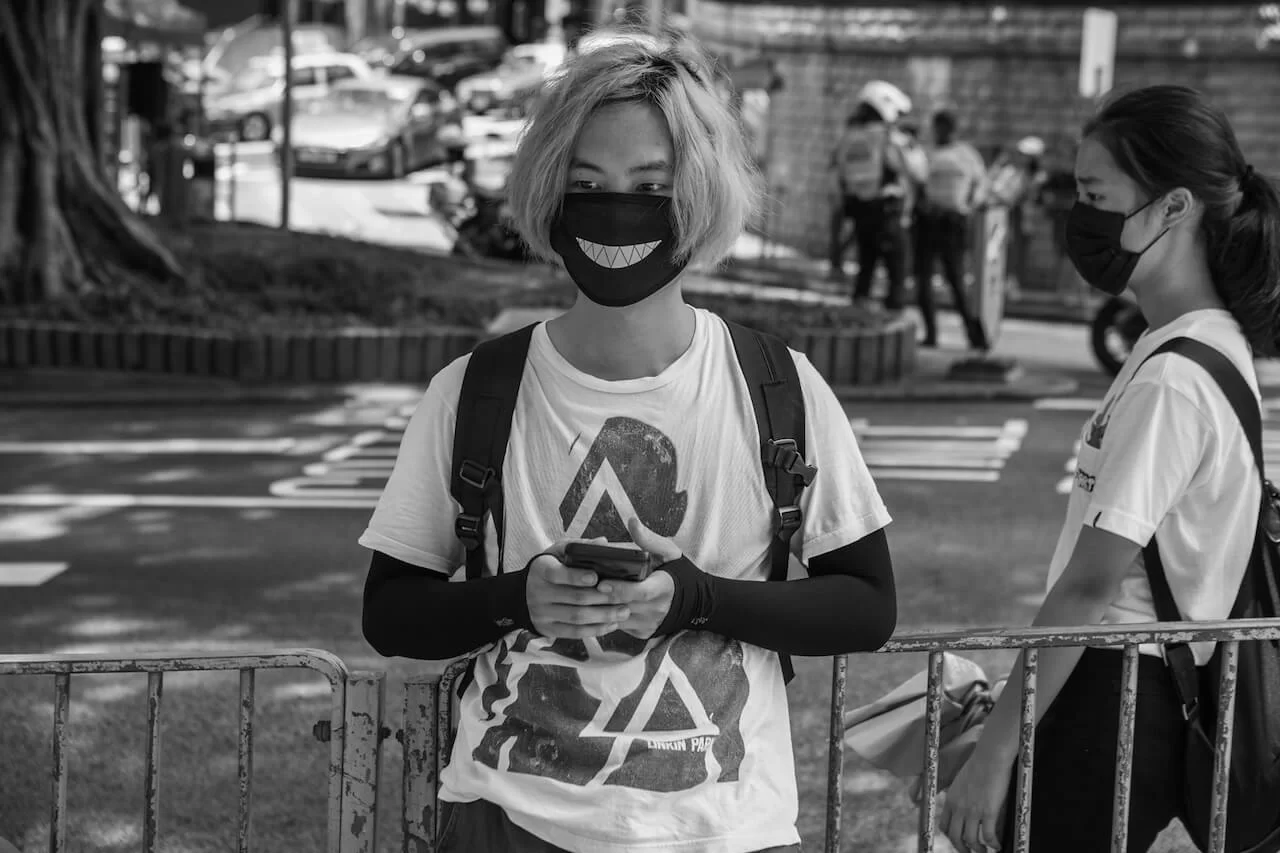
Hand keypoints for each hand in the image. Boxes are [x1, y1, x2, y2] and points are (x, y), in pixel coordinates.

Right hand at [524, 538, 631, 639]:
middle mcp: (539, 593)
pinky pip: (574, 632)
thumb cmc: (549, 568)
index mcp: (541, 570)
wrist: (523, 594)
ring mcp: (543, 614)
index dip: (576, 576)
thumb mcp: (557, 552)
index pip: (556, 574)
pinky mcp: (549, 629)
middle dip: (602, 598)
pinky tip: (611, 624)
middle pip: (574, 598)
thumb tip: (603, 543)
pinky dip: (595, 630)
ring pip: (577, 617)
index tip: (596, 577)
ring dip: (603, 616)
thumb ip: (578, 546)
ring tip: (623, 612)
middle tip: (624, 597)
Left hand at [592, 518, 680, 639]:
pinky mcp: (641, 633)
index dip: (620, 589)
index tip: (602, 583)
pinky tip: (592, 605)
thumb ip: (649, 539)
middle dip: (600, 598)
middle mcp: (656, 609)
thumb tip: (632, 521)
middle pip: (624, 606)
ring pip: (617, 619)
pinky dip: (605, 617)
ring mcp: (648, 624)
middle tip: (580, 587)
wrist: (694, 603)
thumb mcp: (669, 552)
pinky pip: (618, 626)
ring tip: (581, 594)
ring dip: (599, 609)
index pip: (641, 592)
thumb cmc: (677, 573)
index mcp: (663, 587)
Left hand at [939, 744, 1014, 852]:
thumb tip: (963, 805)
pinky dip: (993, 844)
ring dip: (978, 849)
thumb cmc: (978, 766)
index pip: (945, 826)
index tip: (959, 841)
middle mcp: (959, 807)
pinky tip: (997, 845)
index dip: (951, 837)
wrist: (990, 758)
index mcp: (951, 800)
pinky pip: (988, 835)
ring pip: (971, 840)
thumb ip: (959, 796)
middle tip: (970, 852)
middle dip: (962, 849)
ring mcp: (973, 810)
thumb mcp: (960, 781)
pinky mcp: (989, 811)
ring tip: (985, 851)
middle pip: (955, 837)